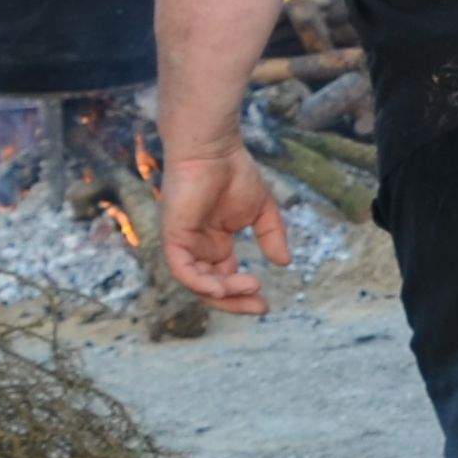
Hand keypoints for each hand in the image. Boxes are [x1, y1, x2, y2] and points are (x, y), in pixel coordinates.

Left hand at [160, 145, 288, 315]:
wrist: (213, 149)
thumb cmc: (234, 172)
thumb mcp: (262, 211)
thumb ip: (271, 237)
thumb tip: (284, 263)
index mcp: (215, 243)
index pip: (225, 279)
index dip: (243, 294)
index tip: (267, 304)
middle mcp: (197, 248)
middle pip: (211, 288)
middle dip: (235, 302)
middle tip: (261, 308)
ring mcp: (184, 244)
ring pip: (197, 283)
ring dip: (223, 293)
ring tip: (251, 288)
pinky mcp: (173, 237)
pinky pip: (182, 270)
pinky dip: (201, 283)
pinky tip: (222, 288)